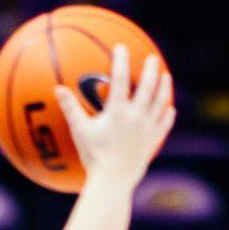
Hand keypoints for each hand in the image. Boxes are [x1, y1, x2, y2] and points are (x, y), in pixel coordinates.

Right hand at [57, 45, 175, 186]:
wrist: (113, 182)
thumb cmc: (94, 157)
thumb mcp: (79, 131)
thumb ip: (70, 108)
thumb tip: (58, 88)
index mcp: (118, 113)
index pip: (121, 80)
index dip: (121, 61)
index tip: (121, 47)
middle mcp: (136, 118)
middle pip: (148, 88)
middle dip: (151, 70)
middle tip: (153, 58)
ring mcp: (147, 130)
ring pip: (160, 104)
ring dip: (164, 88)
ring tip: (166, 76)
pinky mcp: (153, 142)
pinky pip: (164, 125)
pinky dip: (167, 115)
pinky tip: (170, 109)